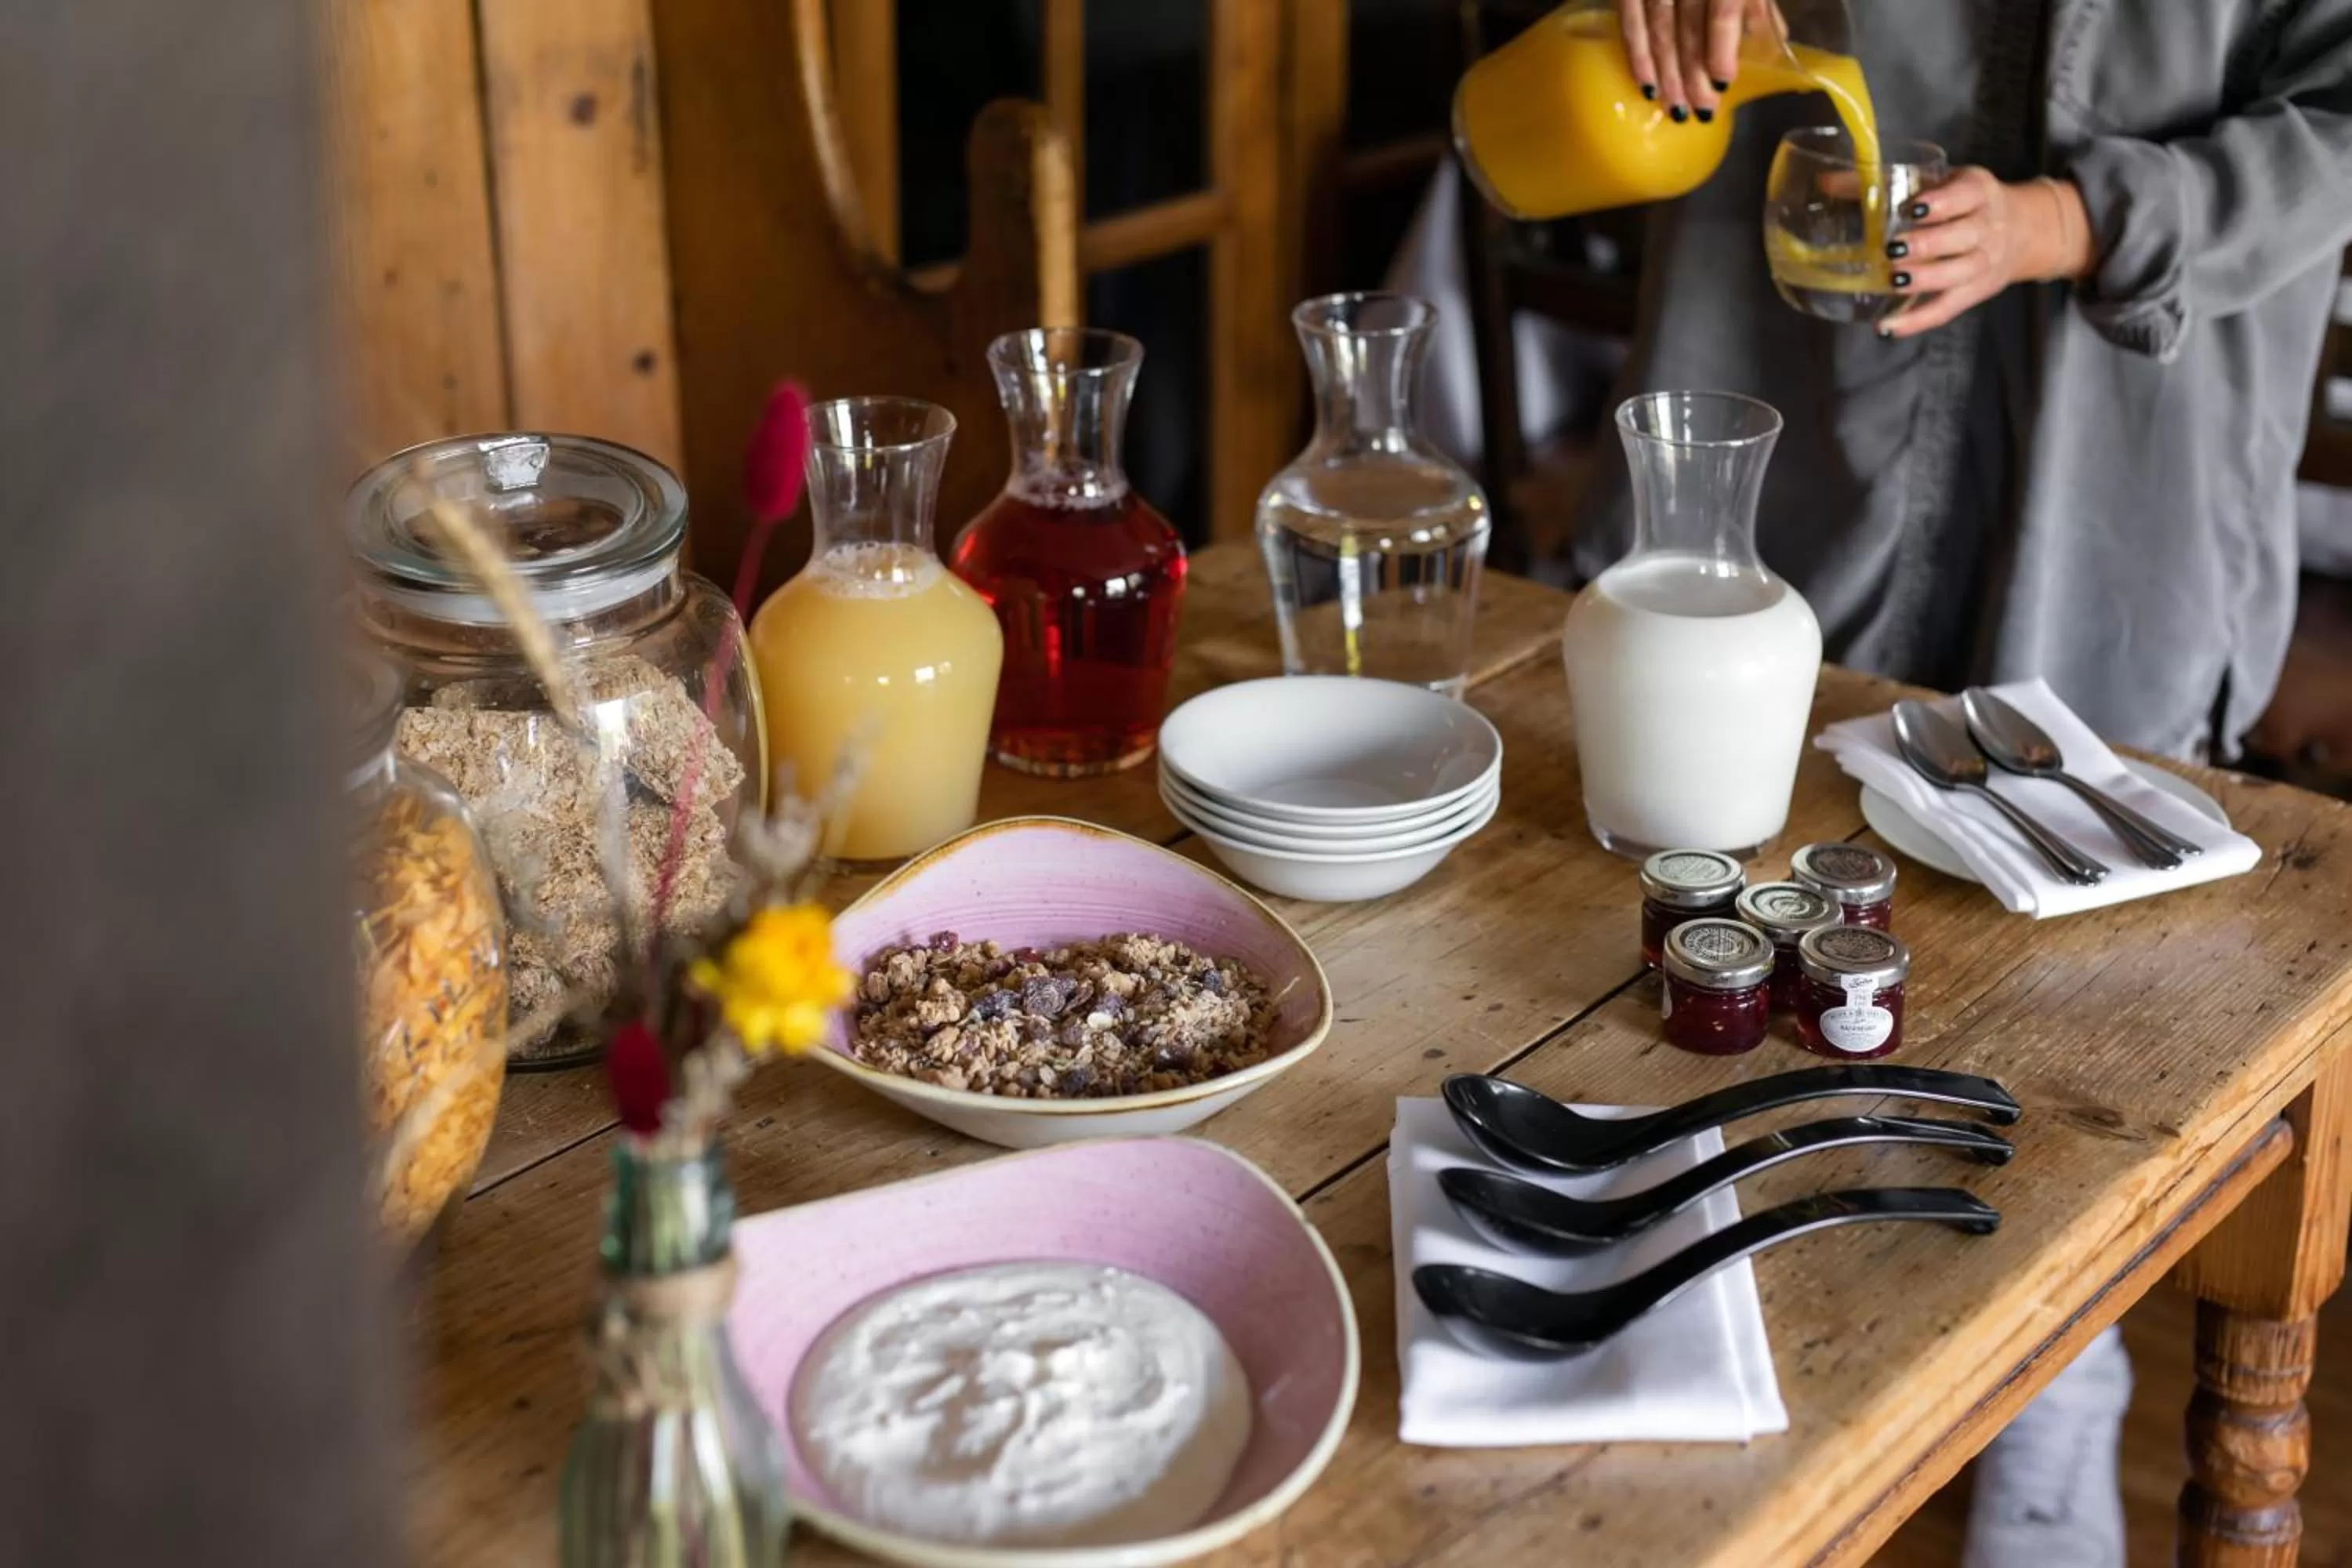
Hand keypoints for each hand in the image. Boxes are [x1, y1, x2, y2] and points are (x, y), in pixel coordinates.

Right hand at [1616, 0, 1785, 121]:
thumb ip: (1757, 2)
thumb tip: (1774, 41)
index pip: (1721, 9)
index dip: (1721, 46)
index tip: (1723, 81)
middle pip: (1690, 26)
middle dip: (1694, 72)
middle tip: (1701, 110)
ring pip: (1659, 29)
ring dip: (1667, 74)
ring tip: (1676, 109)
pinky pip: (1630, 21)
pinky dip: (1637, 55)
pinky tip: (1645, 85)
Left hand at [1880, 168, 2095, 337]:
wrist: (2023, 230)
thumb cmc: (1964, 203)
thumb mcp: (1940, 182)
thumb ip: (1886, 182)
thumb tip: (1826, 183)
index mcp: (1978, 192)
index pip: (1966, 195)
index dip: (1942, 203)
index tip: (1913, 209)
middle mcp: (1988, 226)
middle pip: (1965, 236)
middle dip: (1930, 244)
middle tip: (1894, 248)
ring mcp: (1985, 262)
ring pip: (1961, 273)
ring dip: (1927, 280)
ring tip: (1894, 282)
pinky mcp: (1976, 291)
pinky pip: (1948, 308)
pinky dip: (1918, 320)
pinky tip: (1888, 327)